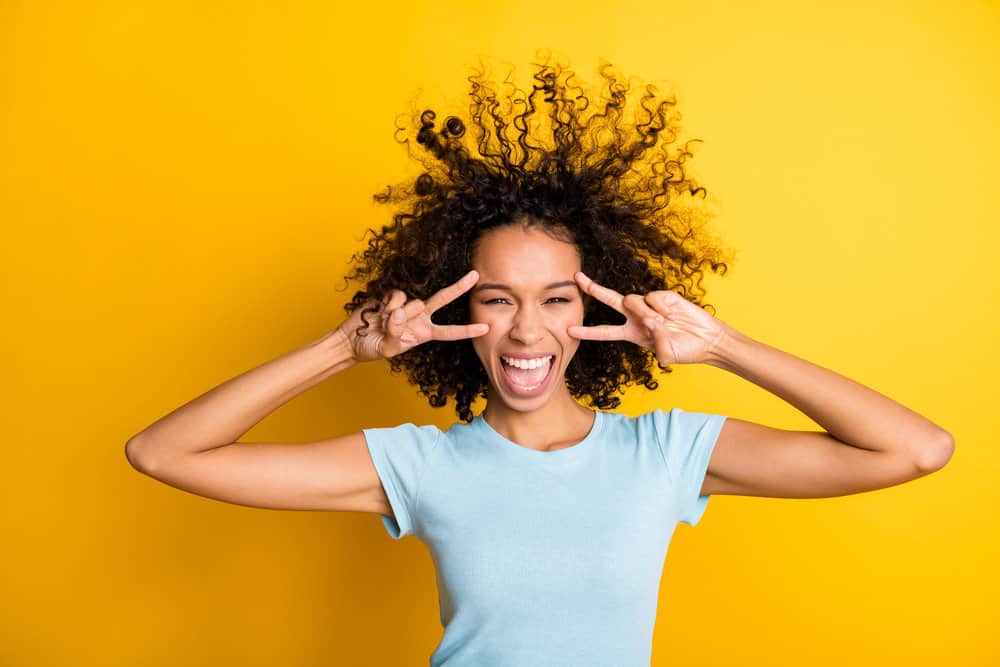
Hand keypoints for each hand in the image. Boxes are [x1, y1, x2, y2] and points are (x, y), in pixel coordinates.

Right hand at [339, 270, 489, 362]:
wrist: (352, 339)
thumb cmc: (373, 347)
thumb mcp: (387, 349)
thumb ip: (395, 334)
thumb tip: (399, 313)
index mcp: (424, 333)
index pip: (449, 332)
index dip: (467, 330)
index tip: (485, 328)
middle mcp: (420, 316)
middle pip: (443, 299)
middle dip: (459, 287)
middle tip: (475, 275)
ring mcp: (407, 304)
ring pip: (414, 302)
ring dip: (398, 314)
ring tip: (383, 323)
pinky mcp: (393, 295)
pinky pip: (397, 296)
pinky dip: (388, 305)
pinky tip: (379, 312)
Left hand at [567, 271, 727, 364]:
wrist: (707, 339)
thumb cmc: (686, 350)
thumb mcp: (667, 355)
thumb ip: (656, 342)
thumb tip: (650, 320)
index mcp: (632, 334)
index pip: (605, 332)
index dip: (587, 332)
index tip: (568, 330)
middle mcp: (636, 317)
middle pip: (609, 300)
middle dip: (592, 288)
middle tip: (576, 278)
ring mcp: (649, 305)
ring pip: (633, 301)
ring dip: (644, 313)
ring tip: (662, 323)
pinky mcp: (663, 296)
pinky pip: (652, 298)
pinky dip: (661, 307)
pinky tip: (671, 314)